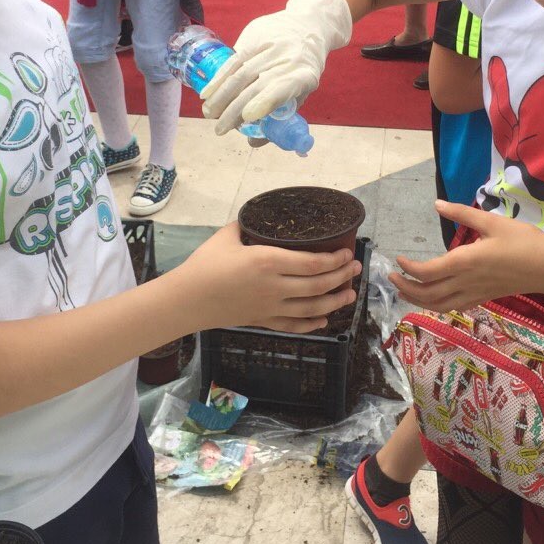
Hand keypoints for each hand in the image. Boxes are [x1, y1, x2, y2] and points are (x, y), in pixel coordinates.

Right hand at [179, 223, 361, 332]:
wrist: (187, 299)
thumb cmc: (204, 264)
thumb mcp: (227, 236)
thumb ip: (249, 225)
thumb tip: (262, 217)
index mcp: (268, 261)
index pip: (312, 262)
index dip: (335, 259)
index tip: (347, 252)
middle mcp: (275, 286)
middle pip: (318, 285)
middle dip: (342, 276)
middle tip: (356, 268)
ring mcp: (270, 307)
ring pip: (312, 308)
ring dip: (335, 301)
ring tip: (349, 294)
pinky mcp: (263, 321)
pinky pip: (294, 326)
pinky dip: (312, 324)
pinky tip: (324, 320)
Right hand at [200, 0, 352, 134]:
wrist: (309, 24)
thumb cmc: (302, 68)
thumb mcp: (302, 92)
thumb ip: (280, 117)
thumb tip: (253, 143)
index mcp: (304, 75)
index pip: (283, 88)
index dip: (266, 101)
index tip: (248, 116)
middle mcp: (288, 59)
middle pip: (257, 86)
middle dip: (235, 110)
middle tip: (220, 129)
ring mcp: (271, 46)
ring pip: (241, 73)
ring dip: (222, 96)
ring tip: (209, 114)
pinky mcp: (255, 37)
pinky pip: (233, 60)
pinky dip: (218, 78)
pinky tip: (207, 93)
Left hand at [390, 202, 543, 312]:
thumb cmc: (524, 242)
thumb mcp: (492, 222)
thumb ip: (462, 214)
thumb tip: (437, 204)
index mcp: (464, 262)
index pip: (427, 271)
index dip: (408, 268)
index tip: (398, 259)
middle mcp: (465, 282)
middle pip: (427, 293)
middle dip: (406, 287)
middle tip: (392, 277)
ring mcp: (474, 293)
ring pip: (439, 305)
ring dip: (418, 300)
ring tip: (405, 291)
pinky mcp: (484, 298)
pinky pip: (454, 306)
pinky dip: (438, 305)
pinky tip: (435, 298)